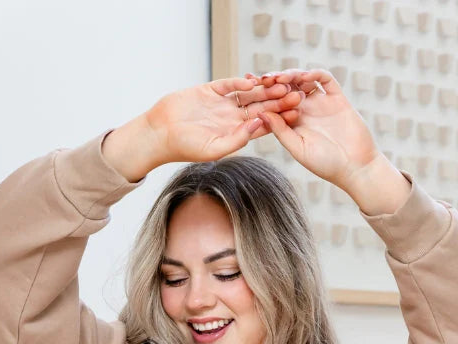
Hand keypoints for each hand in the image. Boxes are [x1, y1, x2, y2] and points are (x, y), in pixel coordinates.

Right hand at [144, 76, 303, 163]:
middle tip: (296, 95)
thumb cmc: (184, 148)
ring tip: (281, 84)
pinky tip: (253, 81)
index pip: (264, 126)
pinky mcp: (209, 90)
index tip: (296, 114)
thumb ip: (238, 139)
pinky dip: (239, 81)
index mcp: (236, 134)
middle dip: (278, 101)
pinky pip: (228, 84)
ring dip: (264, 89)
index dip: (280, 119)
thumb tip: (259, 125)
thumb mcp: (214, 149)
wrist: (160, 134)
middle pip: (260, 107)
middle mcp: (232, 118)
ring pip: (248, 94)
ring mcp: (221, 104)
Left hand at [248, 68, 382, 190]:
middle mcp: (306, 110)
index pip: (274, 103)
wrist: (355, 167)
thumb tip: (260, 113)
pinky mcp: (337, 98)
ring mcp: (321, 103)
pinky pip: (325, 79)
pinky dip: (315, 73)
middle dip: (274, 81)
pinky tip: (306, 75)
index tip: (248, 88)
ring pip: (303, 80)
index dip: (262, 94)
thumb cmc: (326, 165)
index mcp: (293, 123)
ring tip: (281, 77)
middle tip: (263, 79)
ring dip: (292, 75)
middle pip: (287, 88)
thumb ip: (280, 131)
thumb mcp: (298, 149)